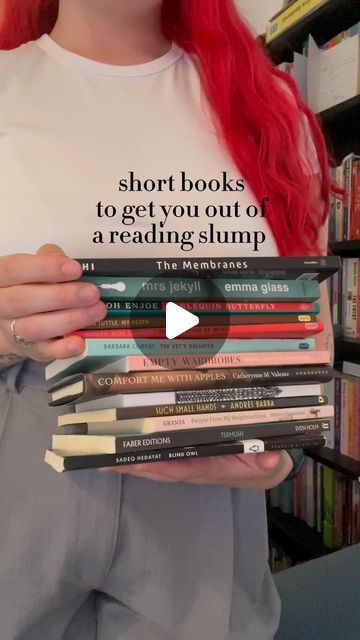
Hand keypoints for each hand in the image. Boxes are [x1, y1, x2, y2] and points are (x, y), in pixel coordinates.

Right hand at [0, 244, 105, 361]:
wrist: (11, 320)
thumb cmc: (28, 287)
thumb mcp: (33, 268)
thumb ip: (48, 258)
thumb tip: (67, 262)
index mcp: (0, 279)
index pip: (15, 270)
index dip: (45, 268)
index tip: (75, 269)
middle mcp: (1, 306)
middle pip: (23, 301)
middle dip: (62, 296)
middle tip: (92, 293)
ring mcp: (12, 331)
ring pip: (34, 328)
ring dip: (69, 320)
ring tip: (96, 311)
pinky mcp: (29, 350)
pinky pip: (44, 352)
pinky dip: (63, 349)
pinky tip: (80, 342)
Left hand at [101, 450, 293, 489]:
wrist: (266, 466)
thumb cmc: (265, 462)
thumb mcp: (272, 462)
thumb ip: (270, 460)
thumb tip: (268, 457)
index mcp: (212, 469)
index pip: (182, 467)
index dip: (158, 464)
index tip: (136, 460)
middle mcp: (193, 466)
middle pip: (157, 466)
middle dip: (130, 462)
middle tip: (101, 456)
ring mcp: (186, 460)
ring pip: (152, 459)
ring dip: (127, 456)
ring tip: (99, 449)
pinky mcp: (183, 451)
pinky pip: (156, 451)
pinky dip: (136, 448)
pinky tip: (116, 441)